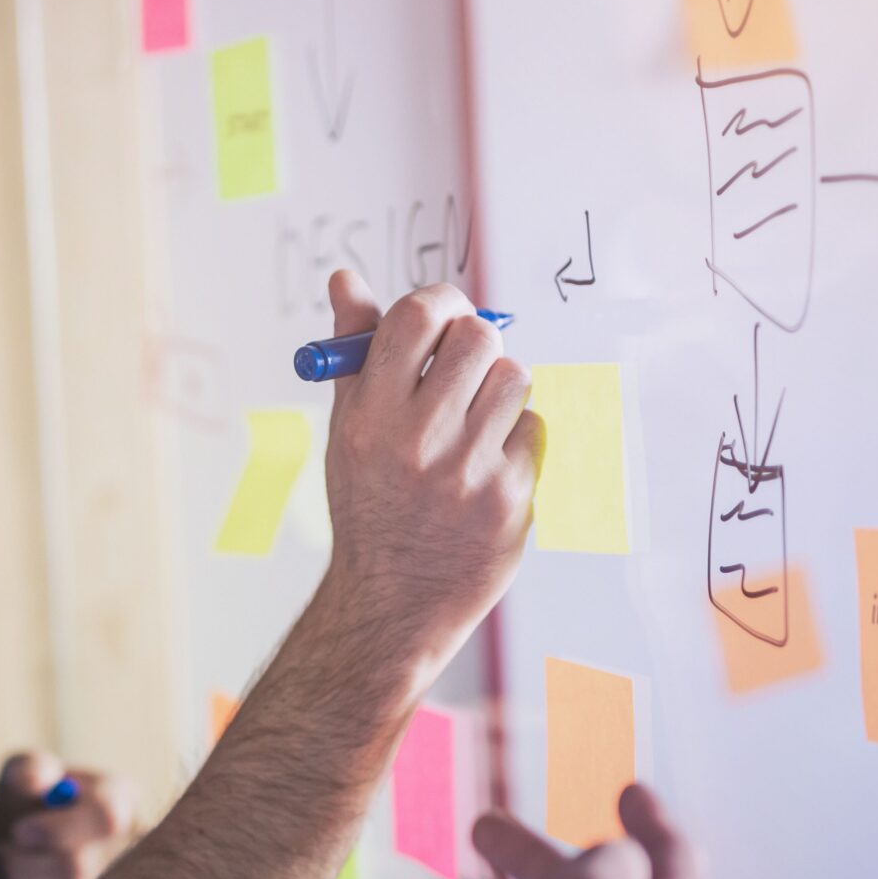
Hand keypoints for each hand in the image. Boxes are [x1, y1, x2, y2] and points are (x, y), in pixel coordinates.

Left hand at [0, 751, 137, 878]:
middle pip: (78, 870)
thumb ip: (30, 769)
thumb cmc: (25, 798)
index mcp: (118, 801)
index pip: (107, 818)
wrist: (15, 841)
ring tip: (5, 865)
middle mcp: (124, 850)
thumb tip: (34, 785)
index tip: (19, 831)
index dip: (58, 829)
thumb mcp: (25, 770)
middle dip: (25, 863)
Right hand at [309, 270, 541, 690]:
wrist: (393, 600)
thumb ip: (354, 351)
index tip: (443, 317)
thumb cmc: (370, 503)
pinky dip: (514, 439)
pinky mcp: (511, 498)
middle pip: (478, 338)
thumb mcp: (346, 428)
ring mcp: (469, 472)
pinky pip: (532, 430)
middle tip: (463, 368)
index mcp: (370, 416)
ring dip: (499, 390)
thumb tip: (345, 278)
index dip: (440, 303)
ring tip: (471, 424)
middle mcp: (418, 441)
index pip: (417, 316)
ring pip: (515, 379)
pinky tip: (484, 468)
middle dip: (475, 344)